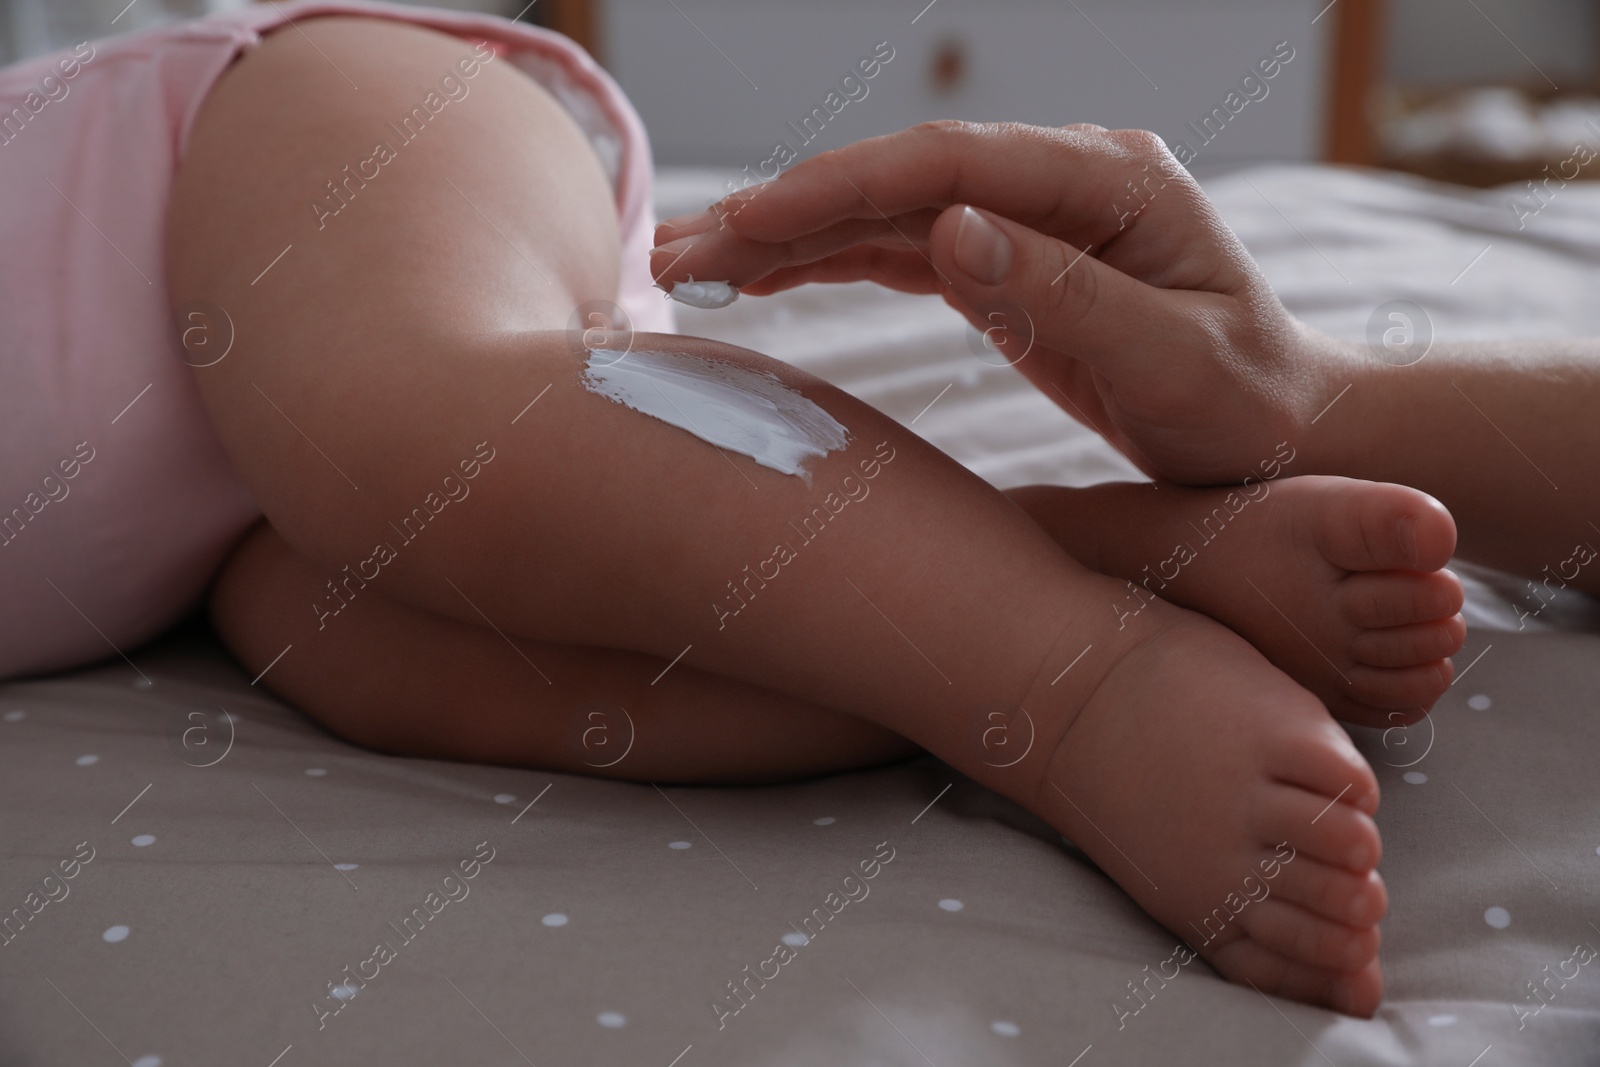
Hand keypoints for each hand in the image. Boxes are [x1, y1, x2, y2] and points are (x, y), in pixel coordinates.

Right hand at [651, 121, 1356, 483]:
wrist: (1279, 431)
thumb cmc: (1244, 406)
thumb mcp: (1172, 364)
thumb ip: (1063, 296)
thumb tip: (949, 227)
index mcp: (1112, 182)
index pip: (948, 165)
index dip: (839, 186)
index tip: (748, 223)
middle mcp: (1064, 180)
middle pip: (899, 178)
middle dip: (785, 210)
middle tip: (676, 249)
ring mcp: (1032, 215)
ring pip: (887, 210)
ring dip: (789, 235)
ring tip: (690, 261)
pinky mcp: (1009, 257)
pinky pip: (903, 247)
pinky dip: (829, 260)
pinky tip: (764, 274)